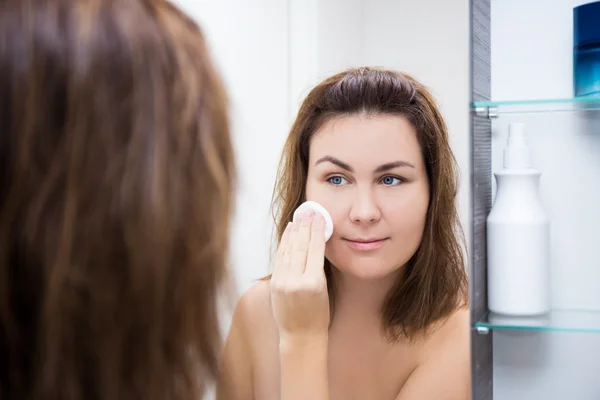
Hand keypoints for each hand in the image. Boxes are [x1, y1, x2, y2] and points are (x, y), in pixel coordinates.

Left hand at [270, 210, 329, 343]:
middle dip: (305, 227)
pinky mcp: (274, 284)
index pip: (315, 249)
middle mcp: (295, 281)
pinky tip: (289, 234)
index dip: (316, 230)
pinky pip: (280, 258)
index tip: (319, 217)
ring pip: (288, 250)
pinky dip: (285, 244)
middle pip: (300, 246)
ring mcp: (282, 282)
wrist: (301, 336)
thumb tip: (315, 241)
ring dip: (294, 232)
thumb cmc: (319, 315)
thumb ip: (318, 267)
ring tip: (299, 218)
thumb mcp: (324, 289)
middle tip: (309, 212)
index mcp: (313, 283)